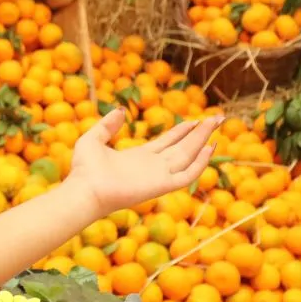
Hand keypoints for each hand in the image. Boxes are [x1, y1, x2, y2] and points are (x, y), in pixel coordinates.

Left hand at [66, 110, 219, 214]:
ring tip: (215, 124)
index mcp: (140, 157)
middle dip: (199, 133)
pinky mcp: (162, 185)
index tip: (195, 120)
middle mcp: (153, 166)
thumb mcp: (93, 139)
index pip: (167, 143)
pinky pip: (187, 174)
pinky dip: (200, 163)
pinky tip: (210, 147)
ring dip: (202, 140)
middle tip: (216, 118)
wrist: (84, 190)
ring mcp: (159, 176)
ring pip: (188, 155)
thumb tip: (120, 111)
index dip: (182, 131)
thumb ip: (107, 125)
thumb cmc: (84, 169)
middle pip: (182, 147)